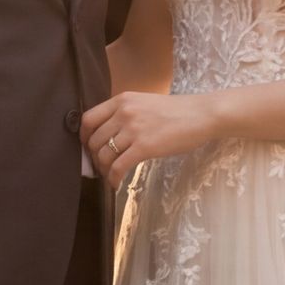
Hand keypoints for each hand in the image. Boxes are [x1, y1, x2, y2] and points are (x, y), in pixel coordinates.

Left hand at [82, 89, 217, 183]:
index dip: (83, 137)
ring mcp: (133, 129)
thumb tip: (107, 134)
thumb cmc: (177, 111)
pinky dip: (113, 178)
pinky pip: (118, 167)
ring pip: (104, 155)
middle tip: (101, 166)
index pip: (88, 119)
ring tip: (110, 175)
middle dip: (93, 157)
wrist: (201, 115)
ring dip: (103, 170)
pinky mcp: (144, 146)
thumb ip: (125, 113)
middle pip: (93, 139)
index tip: (88, 148)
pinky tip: (116, 184)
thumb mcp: (145, 103)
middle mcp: (124, 112)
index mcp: (122, 99)